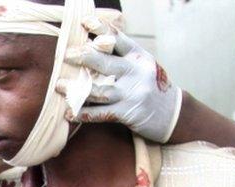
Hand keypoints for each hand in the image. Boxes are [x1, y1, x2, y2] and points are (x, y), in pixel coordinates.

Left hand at [58, 17, 181, 142]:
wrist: (174, 114)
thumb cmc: (151, 86)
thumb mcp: (142, 65)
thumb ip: (122, 56)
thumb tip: (92, 42)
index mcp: (139, 57)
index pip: (118, 39)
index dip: (100, 29)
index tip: (84, 23)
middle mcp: (136, 74)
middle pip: (105, 63)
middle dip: (83, 58)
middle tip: (66, 55)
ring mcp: (132, 95)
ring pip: (98, 91)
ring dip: (76, 89)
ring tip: (60, 85)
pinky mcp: (128, 114)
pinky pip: (101, 114)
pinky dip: (83, 113)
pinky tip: (69, 113)